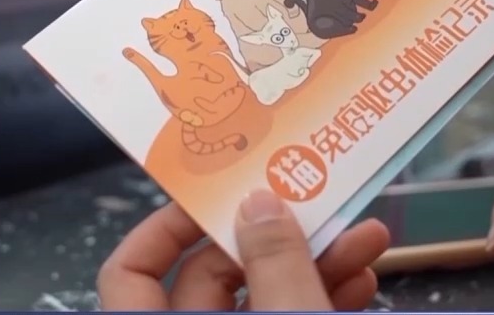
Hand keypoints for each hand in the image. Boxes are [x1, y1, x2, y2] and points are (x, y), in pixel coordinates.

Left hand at [98, 191, 389, 310]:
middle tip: (317, 204)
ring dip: (312, 265)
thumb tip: (260, 205)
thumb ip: (275, 268)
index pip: (130, 272)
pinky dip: (321, 301)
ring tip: (362, 240)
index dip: (167, 225)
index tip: (219, 192)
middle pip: (208, 278)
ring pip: (260, 301)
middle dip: (272, 237)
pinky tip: (360, 282)